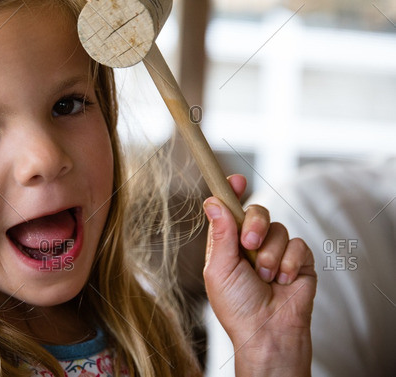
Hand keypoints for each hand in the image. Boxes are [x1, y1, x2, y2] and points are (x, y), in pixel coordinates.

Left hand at [203, 175, 316, 376]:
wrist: (268, 333)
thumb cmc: (237, 307)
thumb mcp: (219, 269)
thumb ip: (220, 234)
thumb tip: (212, 200)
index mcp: (227, 244)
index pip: (229, 210)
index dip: (231, 192)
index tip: (235, 179)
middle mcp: (251, 244)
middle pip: (256, 211)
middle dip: (254, 224)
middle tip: (250, 244)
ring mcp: (277, 251)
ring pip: (278, 228)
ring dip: (270, 255)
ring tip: (266, 279)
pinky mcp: (299, 261)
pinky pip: (298, 244)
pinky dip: (290, 263)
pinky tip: (284, 282)